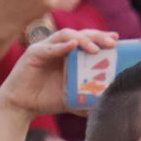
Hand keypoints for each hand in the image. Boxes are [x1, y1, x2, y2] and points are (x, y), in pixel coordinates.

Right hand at [0, 28, 119, 117]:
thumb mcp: (75, 98)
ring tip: (95, 49)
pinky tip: (73, 46)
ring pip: (66, 35)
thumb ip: (91, 97)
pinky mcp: (33, 54)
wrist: (23, 107)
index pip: (88, 40)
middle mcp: (59, 47)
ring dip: (83, 40)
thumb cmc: (49, 99)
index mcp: (70, 55)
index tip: (117, 40)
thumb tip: (112, 104)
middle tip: (112, 44)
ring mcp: (46, 48)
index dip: (102, 38)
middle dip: (97, 36)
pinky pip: (48, 47)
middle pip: (80, 34)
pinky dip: (61, 46)